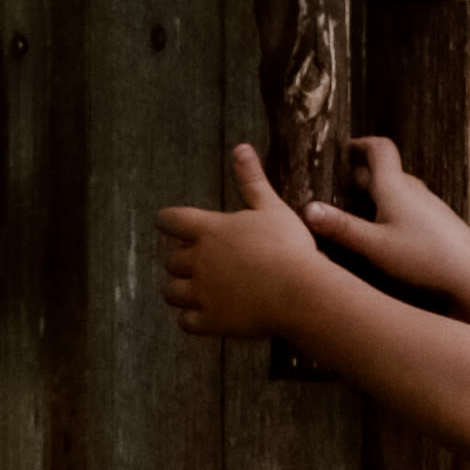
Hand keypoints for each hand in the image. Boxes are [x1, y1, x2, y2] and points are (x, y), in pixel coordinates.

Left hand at [158, 144, 330, 342]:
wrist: (299, 293)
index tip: (176, 227)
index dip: (169, 223)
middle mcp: (197, 260)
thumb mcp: (271, 208)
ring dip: (180, 290)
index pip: (169, 220)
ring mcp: (201, 293)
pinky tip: (208, 315)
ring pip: (171, 291)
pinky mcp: (209, 320)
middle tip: (203, 262)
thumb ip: (252, 180)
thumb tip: (241, 147)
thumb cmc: (289, 248)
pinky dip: (192, 319)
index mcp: (209, 230)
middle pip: (170, 259)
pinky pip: (186, 322)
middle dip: (181, 260)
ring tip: (199, 290)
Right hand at [306, 134, 469, 305]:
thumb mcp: (374, 245)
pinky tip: (385, 232)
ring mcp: (428, 205)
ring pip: (398, 189)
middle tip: (338, 186)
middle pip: (385, 170)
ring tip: (356, 209)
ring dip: (377, 192)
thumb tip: (306, 209)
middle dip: (361, 174)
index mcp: (394, 186)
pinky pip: (409, 206)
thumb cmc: (422, 257)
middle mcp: (413, 189)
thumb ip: (341, 227)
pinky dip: (392, 208)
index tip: (343, 150)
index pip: (379, 148)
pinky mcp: (438, 222)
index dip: (360, 144)